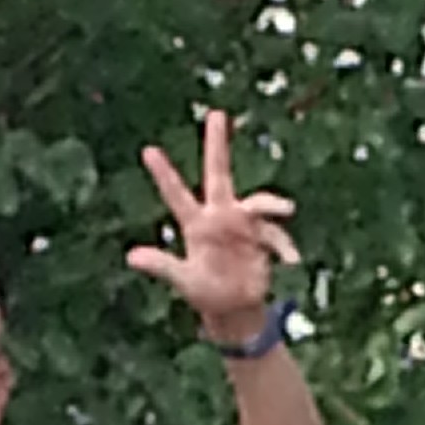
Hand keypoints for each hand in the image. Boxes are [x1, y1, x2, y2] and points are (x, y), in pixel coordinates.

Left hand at [127, 109, 298, 343]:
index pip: (176, 195)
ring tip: (286, 209)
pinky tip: (292, 260)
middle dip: (216, 144)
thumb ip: (162, 266)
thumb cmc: (206, 293)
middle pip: (218, 173)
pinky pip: (276, 235)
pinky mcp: (263, 237)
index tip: (148, 150)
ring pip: (258, 202)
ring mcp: (243, 224)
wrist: (235, 311)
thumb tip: (132, 256)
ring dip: (272, 204)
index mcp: (197, 225)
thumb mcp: (184, 280)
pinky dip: (284, 246)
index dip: (164, 174)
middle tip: (216, 113)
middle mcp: (220, 216)